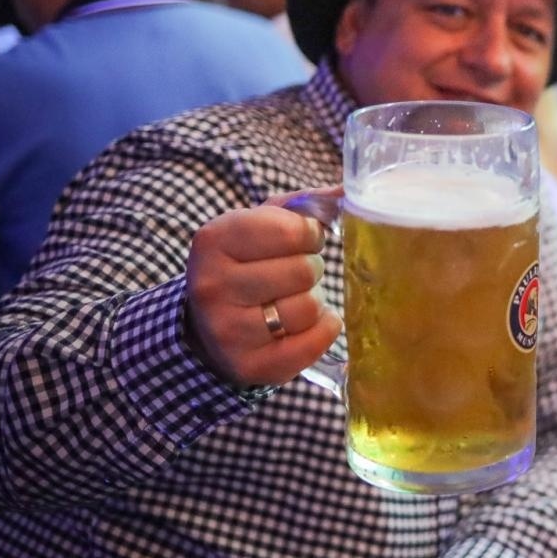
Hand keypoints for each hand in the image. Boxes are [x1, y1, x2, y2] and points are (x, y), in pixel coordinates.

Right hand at [185, 187, 343, 387]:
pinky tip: (303, 325)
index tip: (299, 241)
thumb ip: (305, 205)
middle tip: (292, 275)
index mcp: (213, 240)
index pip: (292, 230)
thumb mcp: (260, 226)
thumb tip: (349, 190)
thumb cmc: (246, 265)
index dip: (308, 235)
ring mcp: (228, 330)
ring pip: (310, 308)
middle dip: (309, 270)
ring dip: (313, 302)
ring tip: (290, 300)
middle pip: (304, 271)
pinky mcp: (250, 366)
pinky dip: (323, 330)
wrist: (206, 327)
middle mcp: (212, 286)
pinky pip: (316, 341)